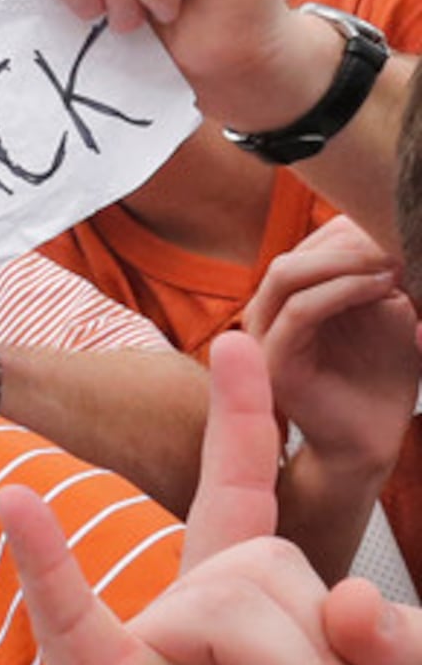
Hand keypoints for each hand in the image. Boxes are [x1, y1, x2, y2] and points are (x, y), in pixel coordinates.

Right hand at [0, 332, 421, 664]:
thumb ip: (393, 646)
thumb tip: (349, 594)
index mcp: (247, 612)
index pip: (243, 497)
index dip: (246, 422)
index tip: (241, 341)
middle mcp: (185, 616)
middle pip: (276, 565)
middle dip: (332, 652)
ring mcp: (139, 653)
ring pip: (239, 601)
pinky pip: (70, 618)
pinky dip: (42, 558)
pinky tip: (16, 503)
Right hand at [248, 218, 418, 483]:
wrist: (372, 439)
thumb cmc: (383, 375)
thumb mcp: (387, 310)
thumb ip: (377, 275)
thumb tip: (386, 226)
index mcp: (290, 299)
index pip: (309, 246)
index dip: (351, 228)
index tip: (399, 226)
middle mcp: (267, 315)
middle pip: (294, 254)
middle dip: (348, 241)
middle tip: (398, 239)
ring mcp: (264, 339)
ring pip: (285, 274)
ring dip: (344, 261)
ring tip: (392, 262)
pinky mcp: (275, 364)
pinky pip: (298, 311)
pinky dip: (341, 291)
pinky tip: (383, 286)